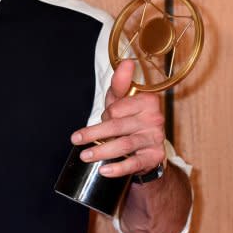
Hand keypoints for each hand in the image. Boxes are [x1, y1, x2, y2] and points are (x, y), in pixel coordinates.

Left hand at [70, 60, 164, 177]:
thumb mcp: (122, 101)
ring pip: (124, 144)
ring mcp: (155, 139)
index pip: (118, 107)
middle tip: (76, 139)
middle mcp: (155, 119)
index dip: (106, 114)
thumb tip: (127, 62)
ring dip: (102, 151)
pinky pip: (135, 163)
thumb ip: (120, 84)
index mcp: (148, 101)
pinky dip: (119, 168)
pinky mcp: (155, 157)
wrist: (147, 147)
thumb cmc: (130, 119)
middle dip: (94, 133)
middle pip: (117, 126)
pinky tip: (104, 170)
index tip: (102, 118)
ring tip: (85, 156)